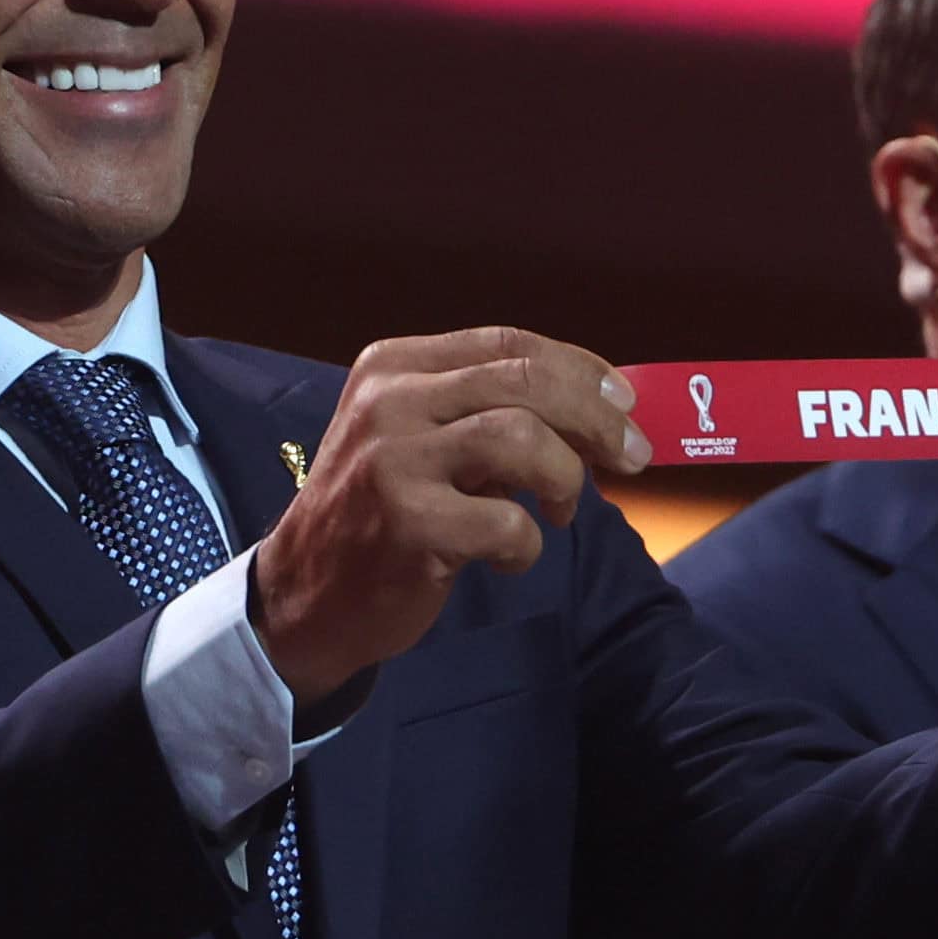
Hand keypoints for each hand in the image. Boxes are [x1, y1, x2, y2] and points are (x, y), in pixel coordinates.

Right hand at [251, 327, 648, 700]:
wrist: (305, 595)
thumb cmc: (379, 515)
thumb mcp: (418, 442)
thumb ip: (487, 415)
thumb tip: (598, 410)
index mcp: (393, 367)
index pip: (507, 343)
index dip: (580, 368)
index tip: (623, 402)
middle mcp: (389, 401)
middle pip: (524, 381)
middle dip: (596, 419)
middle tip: (632, 456)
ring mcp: (394, 460)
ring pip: (521, 438)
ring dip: (564, 478)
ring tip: (562, 511)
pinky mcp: (408, 524)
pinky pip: (507, 522)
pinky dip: (528, 545)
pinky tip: (509, 558)